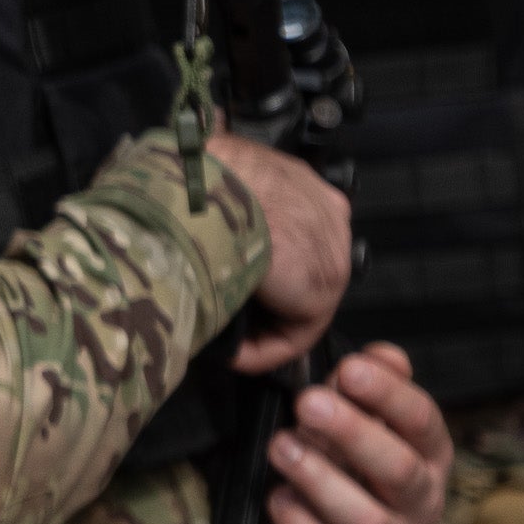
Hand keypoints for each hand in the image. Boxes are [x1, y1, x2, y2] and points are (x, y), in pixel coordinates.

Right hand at [208, 133, 352, 372]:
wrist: (200, 191)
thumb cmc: (193, 175)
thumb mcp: (208, 166)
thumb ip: (218, 186)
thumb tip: (199, 206)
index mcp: (302, 181)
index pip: (290, 231)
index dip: (256, 262)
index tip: (222, 281)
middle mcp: (327, 214)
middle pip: (299, 268)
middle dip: (263, 297)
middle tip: (223, 318)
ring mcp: (331, 253)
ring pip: (297, 303)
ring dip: (261, 327)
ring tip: (225, 345)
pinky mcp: (320, 292)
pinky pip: (294, 332)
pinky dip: (263, 350)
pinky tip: (232, 356)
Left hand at [265, 343, 449, 523]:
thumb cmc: (348, 475)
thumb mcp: (358, 428)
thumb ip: (367, 391)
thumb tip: (384, 354)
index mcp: (428, 457)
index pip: (423, 422)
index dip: (389, 395)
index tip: (348, 369)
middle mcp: (420, 503)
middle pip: (400, 470)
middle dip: (353, 433)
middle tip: (306, 403)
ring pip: (366, 520)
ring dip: (320, 480)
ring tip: (280, 448)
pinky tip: (277, 499)